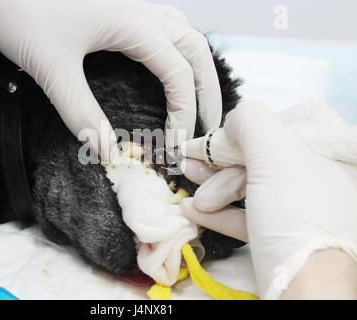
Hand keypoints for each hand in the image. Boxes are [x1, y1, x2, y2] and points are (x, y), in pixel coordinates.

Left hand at [0, 0, 222, 159]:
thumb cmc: (20, 14)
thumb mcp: (52, 68)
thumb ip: (80, 112)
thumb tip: (106, 152)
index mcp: (134, 23)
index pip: (178, 74)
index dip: (184, 113)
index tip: (175, 145)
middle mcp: (141, 12)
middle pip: (195, 49)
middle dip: (208, 90)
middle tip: (209, 127)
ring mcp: (131, 7)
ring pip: (184, 34)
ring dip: (197, 68)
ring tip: (199, 100)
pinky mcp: (119, 9)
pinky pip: (164, 28)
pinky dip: (178, 52)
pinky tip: (170, 67)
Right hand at [180, 100, 356, 298]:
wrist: (306, 291)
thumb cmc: (297, 216)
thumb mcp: (275, 157)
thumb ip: (253, 122)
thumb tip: (235, 119)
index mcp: (333, 152)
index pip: (299, 117)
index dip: (262, 124)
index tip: (233, 138)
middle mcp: (323, 177)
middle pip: (267, 154)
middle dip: (225, 162)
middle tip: (195, 165)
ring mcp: (302, 208)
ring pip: (255, 185)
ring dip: (216, 187)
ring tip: (189, 188)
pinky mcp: (283, 234)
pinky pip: (251, 215)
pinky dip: (222, 212)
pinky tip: (194, 211)